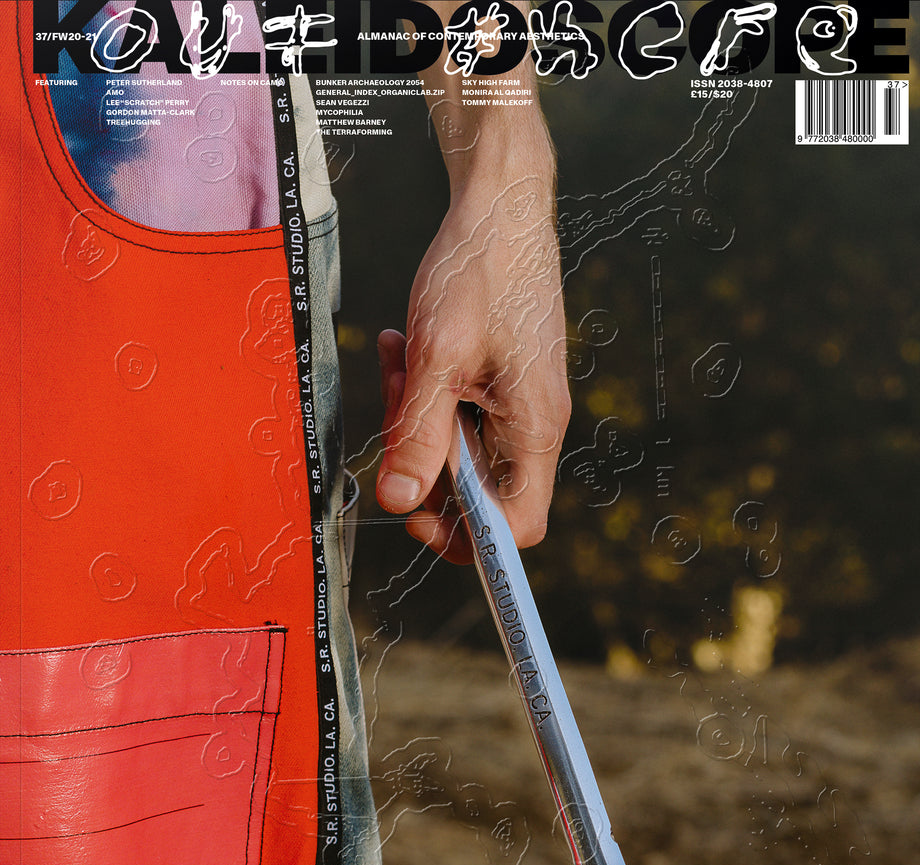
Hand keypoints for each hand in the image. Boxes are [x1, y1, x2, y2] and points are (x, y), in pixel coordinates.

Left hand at [376, 173, 570, 563]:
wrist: (502, 206)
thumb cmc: (479, 271)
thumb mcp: (436, 359)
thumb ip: (417, 436)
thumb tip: (400, 500)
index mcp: (534, 428)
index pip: (516, 525)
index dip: (466, 536)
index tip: (416, 510)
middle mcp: (535, 425)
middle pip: (479, 490)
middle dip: (423, 459)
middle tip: (395, 408)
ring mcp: (521, 403)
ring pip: (461, 448)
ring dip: (417, 418)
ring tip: (399, 362)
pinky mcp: (503, 382)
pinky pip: (460, 412)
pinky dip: (427, 392)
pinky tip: (406, 351)